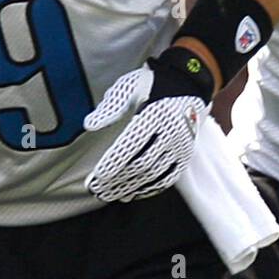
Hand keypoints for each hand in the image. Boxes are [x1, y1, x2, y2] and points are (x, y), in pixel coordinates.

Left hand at [84, 47, 213, 202]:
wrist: (188, 84)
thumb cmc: (152, 85)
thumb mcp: (130, 87)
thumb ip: (110, 106)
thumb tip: (89, 125)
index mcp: (156, 113)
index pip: (133, 143)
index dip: (115, 161)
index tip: (98, 175)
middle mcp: (171, 131)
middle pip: (142, 163)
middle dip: (118, 179)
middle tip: (97, 189)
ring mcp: (181, 145)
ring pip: (154, 174)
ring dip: (130, 187)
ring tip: (108, 195)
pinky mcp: (185, 154)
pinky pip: (167, 178)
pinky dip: (148, 188)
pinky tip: (131, 193)